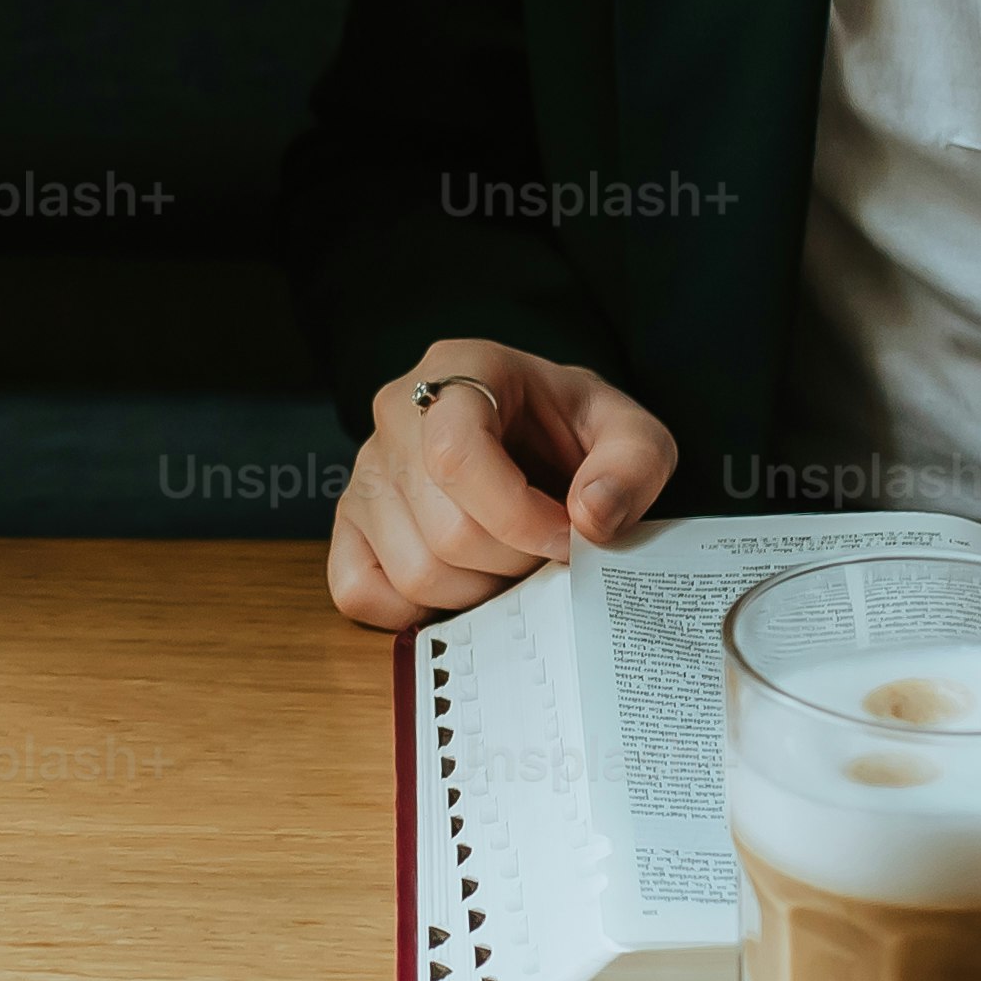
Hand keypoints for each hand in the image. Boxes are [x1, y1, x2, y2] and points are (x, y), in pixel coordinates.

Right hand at [326, 340, 676, 629]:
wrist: (533, 435)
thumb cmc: (570, 431)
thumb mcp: (628, 433)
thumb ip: (633, 465)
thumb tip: (591, 518)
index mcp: (459, 369)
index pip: (457, 456)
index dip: (519, 517)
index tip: (568, 537)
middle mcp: (395, 414)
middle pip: (445, 531)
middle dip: (513, 561)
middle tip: (545, 550)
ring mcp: (365, 472)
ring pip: (413, 572)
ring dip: (478, 591)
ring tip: (508, 561)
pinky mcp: (348, 524)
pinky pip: (360, 592)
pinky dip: (416, 610)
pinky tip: (460, 583)